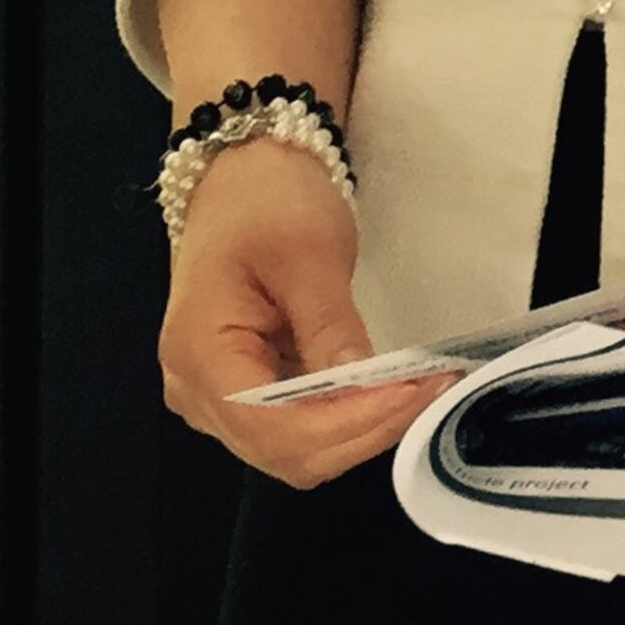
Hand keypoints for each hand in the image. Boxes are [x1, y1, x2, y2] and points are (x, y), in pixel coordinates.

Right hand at [159, 135, 436, 487]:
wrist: (243, 172)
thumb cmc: (266, 199)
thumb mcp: (307, 251)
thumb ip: (329, 324)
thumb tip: (362, 383)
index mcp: (199, 354)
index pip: (273, 427)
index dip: (346, 423)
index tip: (409, 393)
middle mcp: (195, 390)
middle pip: (283, 451)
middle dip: (361, 431)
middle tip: (428, 392)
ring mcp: (215, 394)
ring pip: (292, 449)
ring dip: (358, 430)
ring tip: (416, 391)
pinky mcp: (243, 387)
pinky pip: (294, 426)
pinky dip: (343, 417)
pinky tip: (384, 391)